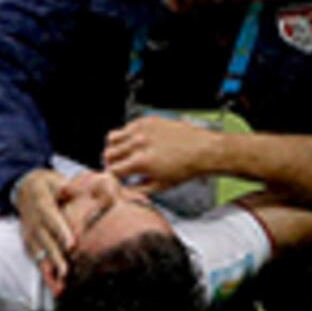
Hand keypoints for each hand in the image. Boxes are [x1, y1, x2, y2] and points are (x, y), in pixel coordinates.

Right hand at [12, 168, 74, 289]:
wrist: (23, 187)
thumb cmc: (46, 184)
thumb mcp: (54, 180)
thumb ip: (64, 187)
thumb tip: (73, 189)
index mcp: (42, 205)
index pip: (52, 220)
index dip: (62, 232)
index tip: (72, 245)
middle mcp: (34, 222)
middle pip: (46, 242)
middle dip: (56, 259)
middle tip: (66, 273)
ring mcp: (30, 233)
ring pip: (39, 254)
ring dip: (48, 271)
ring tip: (58, 287)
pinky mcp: (28, 241)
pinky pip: (35, 258)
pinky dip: (43, 272)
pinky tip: (52, 285)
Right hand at [102, 116, 224, 191]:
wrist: (203, 150)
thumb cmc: (186, 168)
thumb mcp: (160, 186)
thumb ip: (137, 190)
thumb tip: (123, 190)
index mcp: (141, 162)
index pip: (112, 170)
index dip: (113, 177)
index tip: (116, 178)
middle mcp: (139, 143)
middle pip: (108, 153)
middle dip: (112, 163)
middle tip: (120, 167)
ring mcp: (143, 129)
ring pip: (112, 137)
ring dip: (115, 148)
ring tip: (124, 154)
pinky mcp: (149, 120)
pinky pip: (127, 126)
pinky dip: (127, 135)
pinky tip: (136, 143)